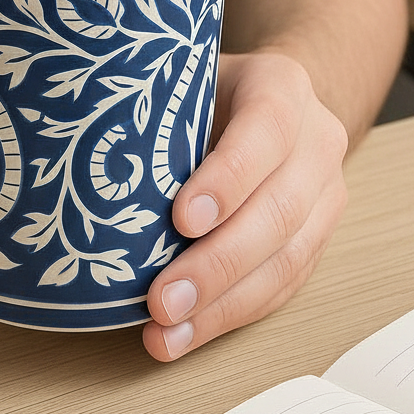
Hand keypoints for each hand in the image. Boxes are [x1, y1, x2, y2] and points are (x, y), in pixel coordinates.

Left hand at [142, 51, 348, 360]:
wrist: (265, 99)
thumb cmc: (203, 88)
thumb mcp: (181, 80)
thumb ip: (159, 115)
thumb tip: (88, 170)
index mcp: (282, 86)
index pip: (265, 129)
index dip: (227, 179)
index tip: (181, 219)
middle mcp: (316, 139)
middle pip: (278, 209)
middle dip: (217, 263)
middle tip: (162, 299)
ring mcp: (324, 193)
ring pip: (286, 259)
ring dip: (222, 304)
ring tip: (167, 331)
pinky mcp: (316, 238)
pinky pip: (282, 286)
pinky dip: (229, 315)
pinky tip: (184, 334)